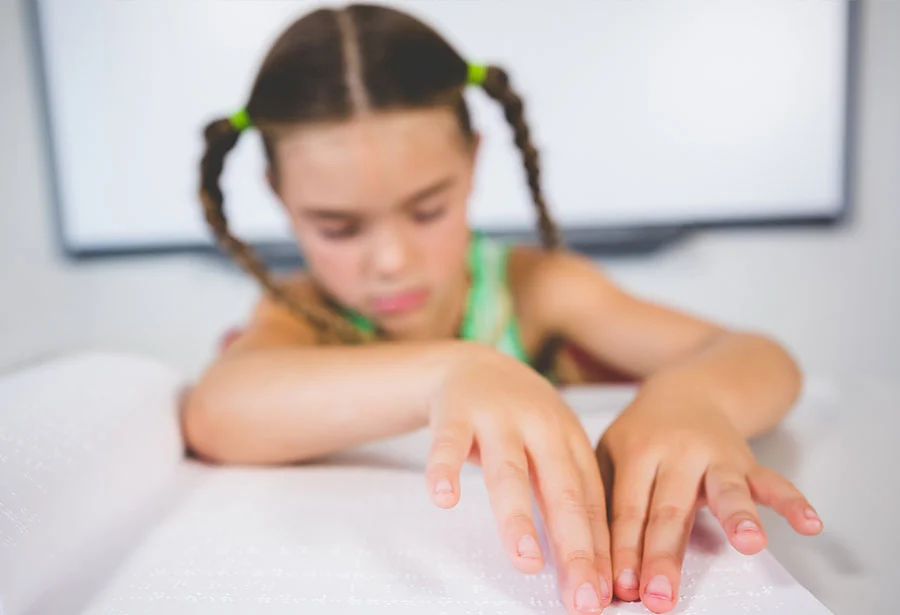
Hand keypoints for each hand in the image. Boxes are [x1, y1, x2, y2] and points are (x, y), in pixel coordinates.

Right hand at [426, 345, 611, 613]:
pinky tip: (443, 498)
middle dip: (574, 546)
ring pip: (508, 472)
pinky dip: (444, 470)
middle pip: (561, 491)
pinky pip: (448, 444)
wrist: (472, 362)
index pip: (590, 501)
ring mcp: (497, 418)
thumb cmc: (520, 416)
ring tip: (525, 562)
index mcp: (570, 440)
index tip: (604, 594)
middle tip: (581, 595)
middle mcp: (540, 427)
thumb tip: (589, 564)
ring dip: (517, 519)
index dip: (598, 549)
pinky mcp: (455, 412)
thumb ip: (567, 495)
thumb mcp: (554, 444)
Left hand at [595, 396, 822, 613]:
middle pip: (671, 510)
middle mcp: (678, 453)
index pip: (628, 509)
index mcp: (638, 452)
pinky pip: (773, 481)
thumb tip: (591, 557)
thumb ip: (603, 497)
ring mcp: (716, 456)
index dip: (624, 549)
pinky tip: (810, 524)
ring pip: (726, 489)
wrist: (688, 391)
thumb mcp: (609, 452)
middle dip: (664, 556)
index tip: (620, 587)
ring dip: (738, 517)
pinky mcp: (748, 461)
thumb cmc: (642, 435)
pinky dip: (793, 502)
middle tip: (658, 596)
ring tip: (749, 545)